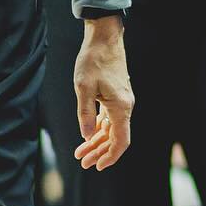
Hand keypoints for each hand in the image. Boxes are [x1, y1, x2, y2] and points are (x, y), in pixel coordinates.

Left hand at [73, 15, 134, 171]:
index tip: (97, 166)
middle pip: (115, 138)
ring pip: (112, 129)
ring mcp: (121, 101)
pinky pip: (109, 119)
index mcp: (121, 107)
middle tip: (82, 162)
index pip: (120, 141)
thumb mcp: (83, 87)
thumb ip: (84, 113)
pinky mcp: (116, 96)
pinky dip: (99, 128)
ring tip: (81, 153)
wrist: (104, 38)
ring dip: (97, 142)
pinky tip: (88, 135)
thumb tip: (86, 137)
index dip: (110, 156)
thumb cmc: (93, 60)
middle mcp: (125, 107)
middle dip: (99, 152)